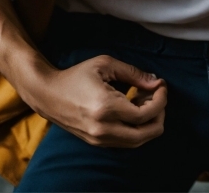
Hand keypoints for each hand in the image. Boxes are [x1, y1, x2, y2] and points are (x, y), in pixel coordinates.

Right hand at [26, 55, 166, 147]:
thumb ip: (133, 73)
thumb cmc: (76, 75)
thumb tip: (155, 82)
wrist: (48, 94)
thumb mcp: (105, 64)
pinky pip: (126, 142)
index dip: (160, 100)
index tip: (161, 85)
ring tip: (145, 100)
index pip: (145, 114)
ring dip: (149, 123)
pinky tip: (133, 110)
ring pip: (138, 141)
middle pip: (147, 133)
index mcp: (106, 107)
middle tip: (157, 94)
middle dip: (160, 114)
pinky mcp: (97, 143)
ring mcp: (100, 139)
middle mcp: (104, 129)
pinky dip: (137, 129)